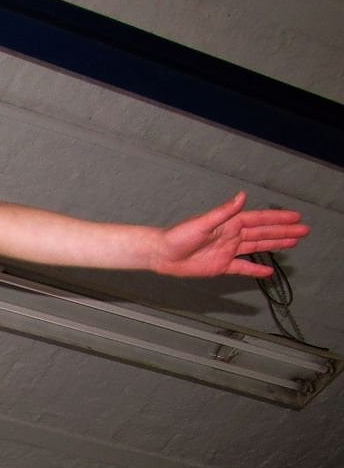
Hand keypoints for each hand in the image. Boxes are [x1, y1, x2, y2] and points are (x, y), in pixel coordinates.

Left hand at [154, 192, 308, 278]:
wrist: (163, 255)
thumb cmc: (178, 236)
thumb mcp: (203, 223)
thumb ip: (224, 212)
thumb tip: (242, 196)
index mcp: (230, 223)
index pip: (260, 219)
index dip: (279, 218)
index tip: (296, 217)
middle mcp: (232, 236)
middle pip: (264, 232)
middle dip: (284, 231)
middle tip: (304, 230)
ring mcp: (228, 251)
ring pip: (257, 247)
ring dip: (275, 245)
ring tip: (294, 243)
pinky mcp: (221, 265)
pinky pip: (243, 267)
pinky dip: (255, 269)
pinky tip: (269, 271)